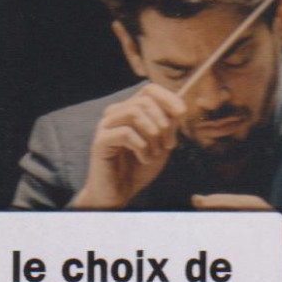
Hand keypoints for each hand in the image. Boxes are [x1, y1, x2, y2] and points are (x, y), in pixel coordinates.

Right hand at [72, 83, 186, 208]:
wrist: (120, 193)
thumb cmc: (140, 167)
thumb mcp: (161, 143)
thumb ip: (169, 124)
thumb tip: (180, 105)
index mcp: (130, 110)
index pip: (149, 89)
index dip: (168, 97)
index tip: (182, 113)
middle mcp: (116, 113)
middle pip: (145, 100)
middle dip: (164, 122)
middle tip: (169, 145)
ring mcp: (106, 126)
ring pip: (135, 112)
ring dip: (153, 134)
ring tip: (155, 152)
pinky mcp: (100, 141)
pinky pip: (126, 133)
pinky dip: (142, 146)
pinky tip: (144, 158)